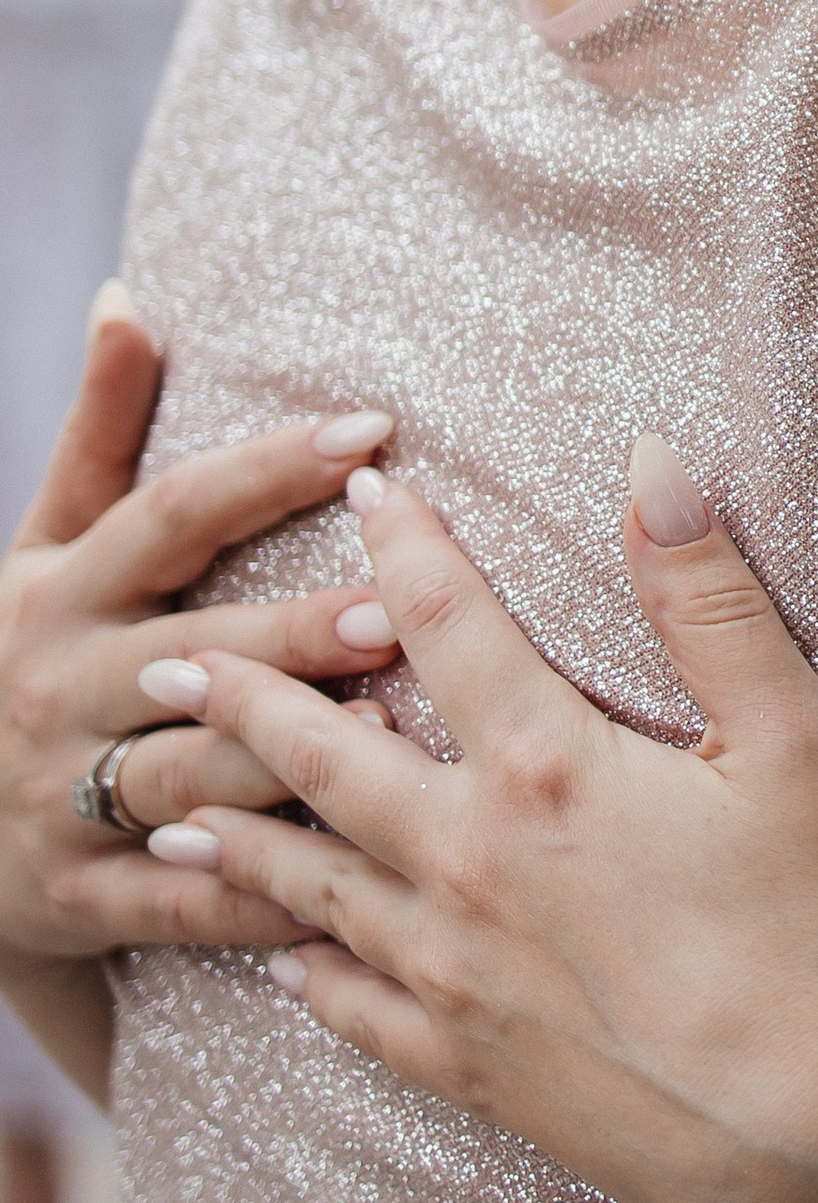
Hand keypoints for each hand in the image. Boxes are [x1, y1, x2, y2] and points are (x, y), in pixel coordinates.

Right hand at [0, 287, 403, 966]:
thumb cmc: (27, 656)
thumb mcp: (43, 548)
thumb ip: (98, 435)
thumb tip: (130, 301)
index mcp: (61, 593)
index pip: (170, 515)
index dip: (266, 469)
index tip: (371, 428)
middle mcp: (61, 687)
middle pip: (190, 649)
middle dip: (290, 631)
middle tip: (395, 608)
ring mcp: (63, 795)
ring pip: (184, 776)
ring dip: (282, 758)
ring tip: (388, 729)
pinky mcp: (78, 896)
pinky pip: (176, 902)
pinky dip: (255, 894)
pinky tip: (343, 880)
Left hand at [155, 444, 817, 1202]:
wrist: (801, 1136)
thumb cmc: (816, 929)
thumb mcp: (794, 740)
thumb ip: (710, 599)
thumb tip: (657, 464)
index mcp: (544, 765)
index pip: (445, 622)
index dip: (403, 546)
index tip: (366, 491)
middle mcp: (466, 859)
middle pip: (322, 758)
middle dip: (239, 700)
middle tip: (167, 663)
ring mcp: (449, 968)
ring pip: (308, 884)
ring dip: (236, 834)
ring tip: (172, 809)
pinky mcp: (460, 1060)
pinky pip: (348, 1007)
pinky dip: (303, 973)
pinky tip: (281, 962)